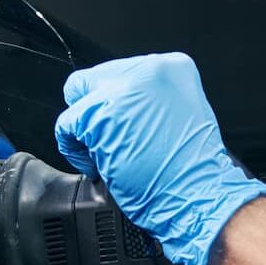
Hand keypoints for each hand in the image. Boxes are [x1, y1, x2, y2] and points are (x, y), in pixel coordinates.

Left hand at [55, 53, 265, 264]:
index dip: (118, 104)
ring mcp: (123, 92)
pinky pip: (66, 126)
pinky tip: (99, 166)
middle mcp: (149, 71)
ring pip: (78, 102)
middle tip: (111, 140)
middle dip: (97, 111)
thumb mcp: (183, 116)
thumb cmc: (193, 170)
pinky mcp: (100, 116)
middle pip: (94, 81)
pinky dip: (75, 150)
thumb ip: (152, 101)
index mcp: (173, 67)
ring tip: (109, 157)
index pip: (123, 72)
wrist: (198, 196)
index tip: (123, 126)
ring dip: (87, 134)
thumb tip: (123, 105)